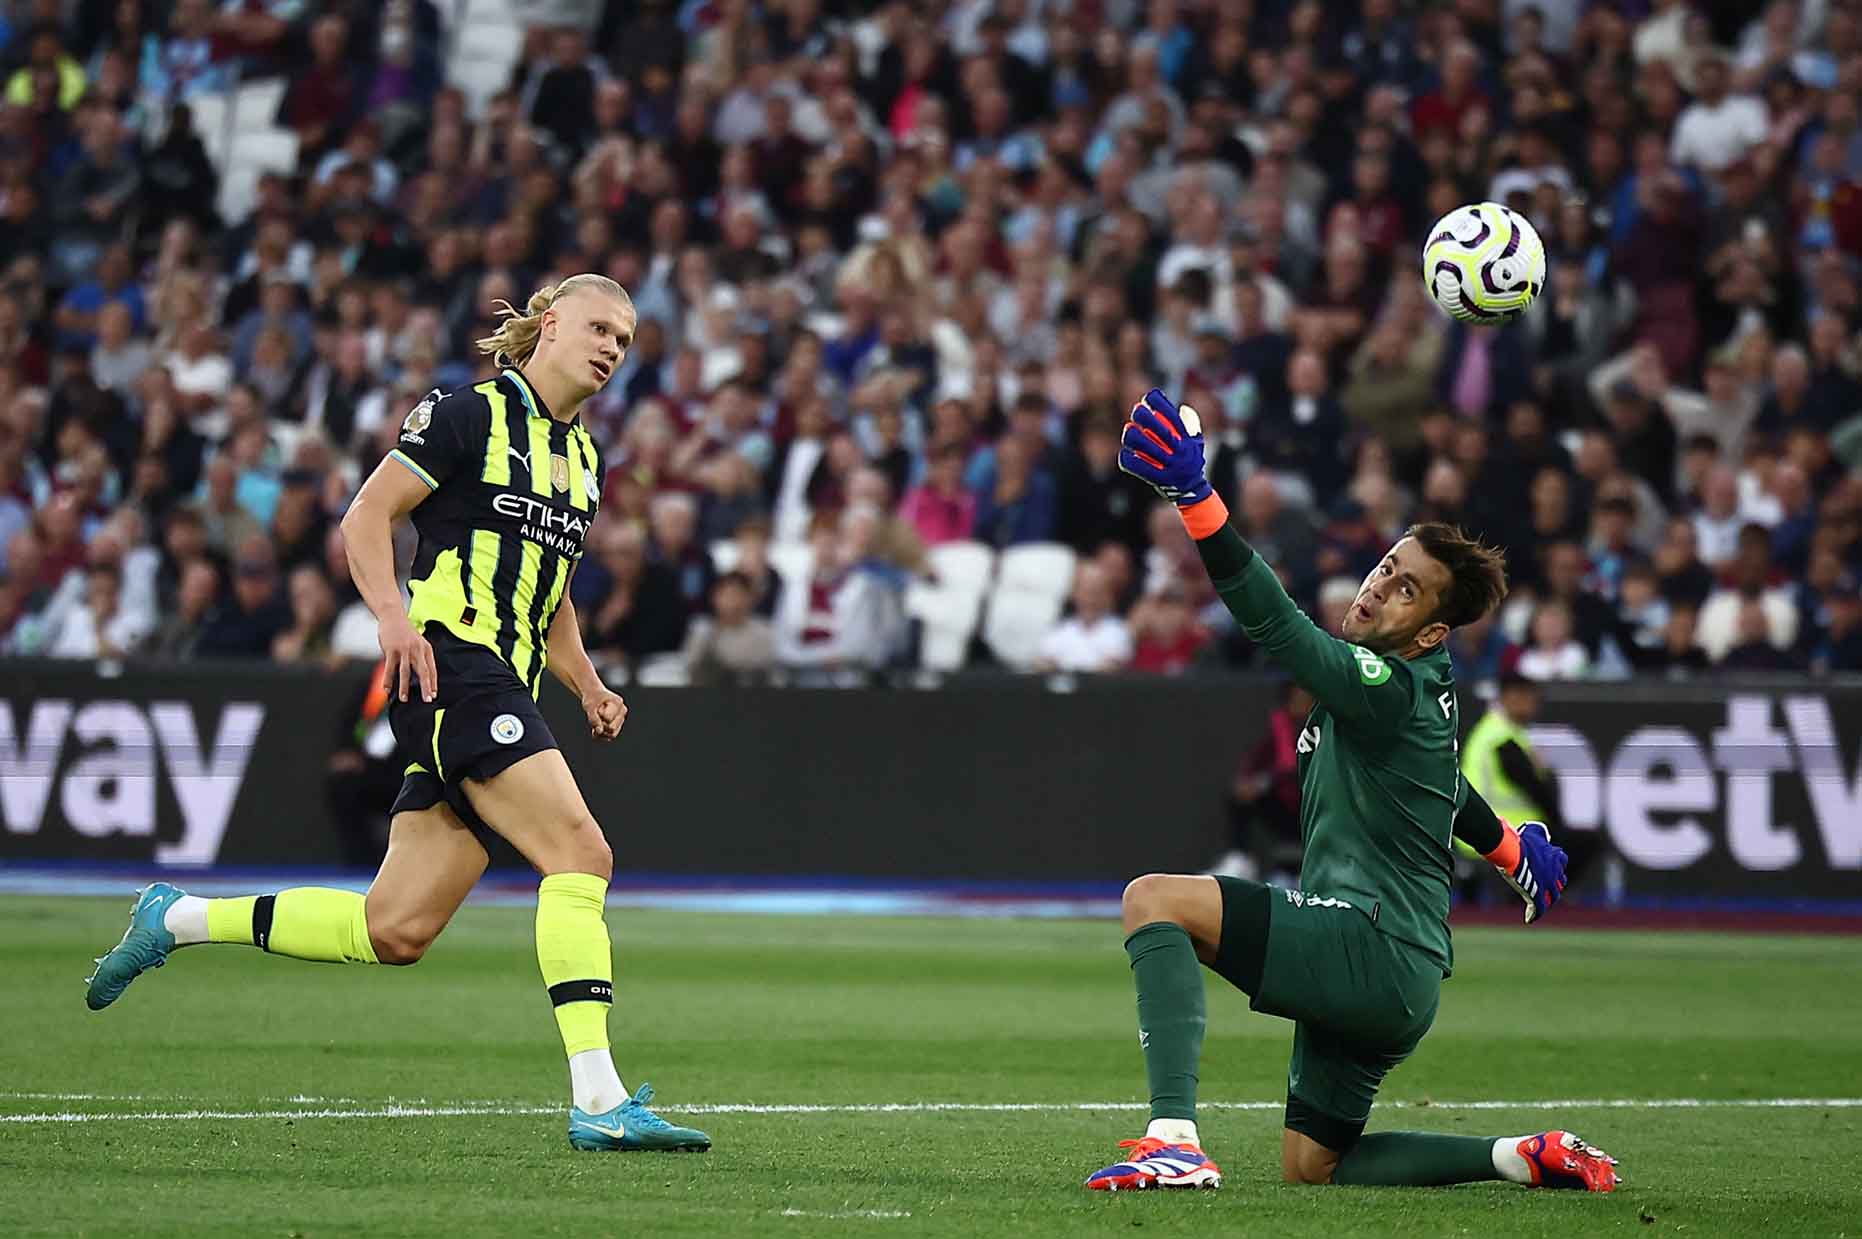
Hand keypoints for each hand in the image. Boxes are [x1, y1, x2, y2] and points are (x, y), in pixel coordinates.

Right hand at [377, 612, 435, 702]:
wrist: (393, 616)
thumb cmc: (405, 632)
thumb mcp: (418, 643)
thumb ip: (420, 658)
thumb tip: (421, 677)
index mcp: (426, 649)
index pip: (432, 669)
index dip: (433, 683)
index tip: (433, 695)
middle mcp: (417, 650)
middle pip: (423, 672)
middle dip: (425, 687)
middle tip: (427, 700)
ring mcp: (404, 649)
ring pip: (405, 671)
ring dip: (405, 687)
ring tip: (404, 699)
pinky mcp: (391, 649)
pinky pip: (390, 668)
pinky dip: (388, 680)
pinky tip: (387, 689)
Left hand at [583, 686, 626, 740]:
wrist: (594, 696)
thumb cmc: (592, 698)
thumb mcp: (589, 706)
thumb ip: (593, 719)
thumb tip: (600, 732)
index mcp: (618, 703)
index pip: (608, 719)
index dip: (598, 716)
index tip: (596, 709)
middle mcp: (622, 711)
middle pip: (612, 728)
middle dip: (600, 726)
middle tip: (594, 718)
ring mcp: (621, 719)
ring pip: (611, 735)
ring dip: (600, 732)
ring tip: (594, 724)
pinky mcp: (617, 726)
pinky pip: (609, 737)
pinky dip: (600, 735)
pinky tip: (595, 729)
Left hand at [1117, 388, 1212, 506]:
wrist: (1193, 492)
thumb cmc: (1192, 462)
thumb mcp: (1197, 444)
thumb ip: (1191, 426)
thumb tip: (1182, 408)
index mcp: (1188, 441)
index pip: (1173, 417)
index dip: (1160, 403)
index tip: (1150, 397)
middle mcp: (1180, 452)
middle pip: (1158, 428)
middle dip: (1143, 415)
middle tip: (1137, 411)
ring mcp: (1169, 466)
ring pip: (1144, 446)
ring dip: (1132, 435)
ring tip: (1129, 430)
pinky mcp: (1158, 479)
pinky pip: (1137, 467)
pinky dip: (1129, 459)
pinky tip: (1125, 454)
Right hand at [1497, 820, 1567, 924]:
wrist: (1511, 850)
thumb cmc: (1518, 840)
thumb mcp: (1531, 832)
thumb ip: (1536, 832)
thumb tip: (1536, 830)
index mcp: (1555, 856)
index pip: (1561, 862)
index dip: (1556, 866)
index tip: (1551, 868)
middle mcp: (1554, 872)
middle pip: (1559, 882)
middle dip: (1554, 886)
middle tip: (1548, 889)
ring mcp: (1547, 884)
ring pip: (1552, 897)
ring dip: (1547, 901)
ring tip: (1540, 904)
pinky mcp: (1537, 894)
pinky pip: (1539, 908)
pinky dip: (1534, 914)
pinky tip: (1529, 918)